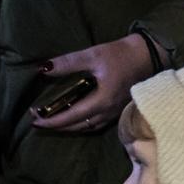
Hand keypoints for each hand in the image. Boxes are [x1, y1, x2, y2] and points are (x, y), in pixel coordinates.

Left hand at [32, 34, 152, 133]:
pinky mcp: (119, 110)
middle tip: (39, 122)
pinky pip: (98, 124)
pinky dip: (84, 125)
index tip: (35, 120)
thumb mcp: (92, 55)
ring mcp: (116, 113)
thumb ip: (68, 63)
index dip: (53, 120)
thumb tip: (43, 69)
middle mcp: (108, 112)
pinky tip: (77, 120)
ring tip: (56, 124)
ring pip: (89, 127)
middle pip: (79, 126)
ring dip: (71, 128)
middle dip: (58, 126)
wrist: (148, 56)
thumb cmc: (121, 55)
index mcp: (102, 101)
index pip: (72, 116)